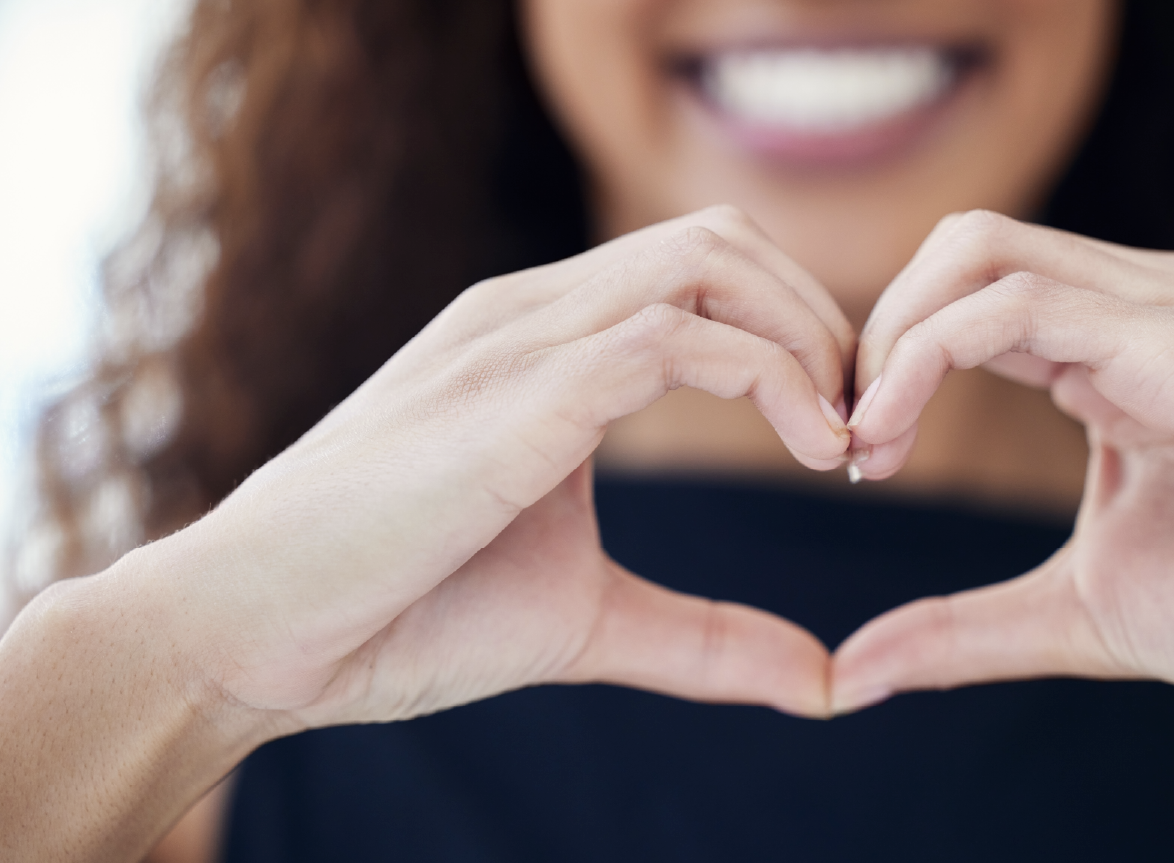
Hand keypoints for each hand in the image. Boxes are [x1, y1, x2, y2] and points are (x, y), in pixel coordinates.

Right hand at [152, 205, 853, 727]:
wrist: (257, 637)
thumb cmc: (402, 616)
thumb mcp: (588, 621)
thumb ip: (707, 639)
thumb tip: (822, 683)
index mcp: (542, 343)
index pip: (703, 270)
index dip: (798, 334)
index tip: (845, 432)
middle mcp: (532, 315)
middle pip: (722, 240)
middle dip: (820, 320)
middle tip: (864, 426)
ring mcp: (519, 341)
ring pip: (707, 262)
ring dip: (806, 338)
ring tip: (843, 438)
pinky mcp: (515, 394)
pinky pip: (671, 337)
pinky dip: (769, 378)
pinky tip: (810, 447)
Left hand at [831, 211, 1173, 743]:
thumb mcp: (1080, 612)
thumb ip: (966, 628)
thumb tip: (855, 671)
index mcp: (1117, 349)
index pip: (970, 297)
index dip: (889, 360)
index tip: (853, 454)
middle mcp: (1139, 306)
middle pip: (961, 247)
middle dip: (875, 331)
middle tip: (847, 438)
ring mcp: (1164, 309)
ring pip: (976, 250)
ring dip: (889, 337)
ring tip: (863, 441)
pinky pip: (1014, 307)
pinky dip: (924, 357)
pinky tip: (892, 431)